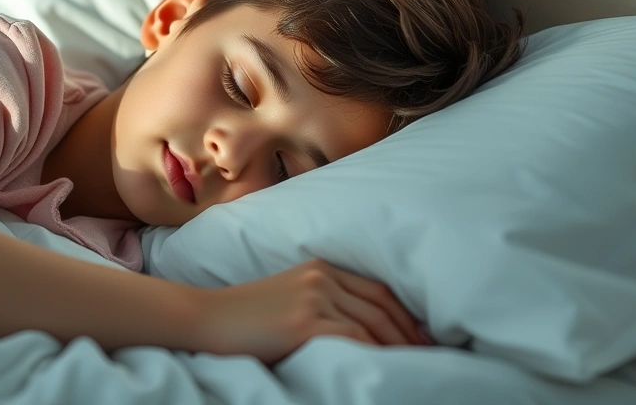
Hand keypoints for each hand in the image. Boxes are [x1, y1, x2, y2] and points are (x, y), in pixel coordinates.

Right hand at [194, 259, 428, 363]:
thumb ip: (321, 304)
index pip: (377, 290)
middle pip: (381, 305)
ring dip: (398, 347)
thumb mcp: (288, 299)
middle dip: (408, 332)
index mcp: (319, 268)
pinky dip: (375, 353)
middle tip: (430, 355)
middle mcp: (321, 277)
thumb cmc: (244, 317)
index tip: (421, 336)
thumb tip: (361, 331)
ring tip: (415, 366)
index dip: (404, 314)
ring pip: (373, 323)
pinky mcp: (304, 322)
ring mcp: (313, 298)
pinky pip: (354, 338)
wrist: (205, 318)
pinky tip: (385, 367)